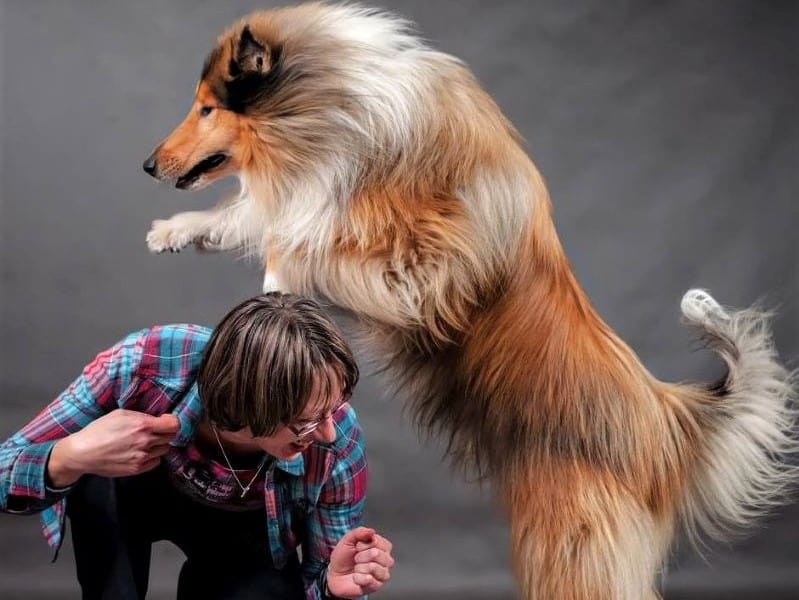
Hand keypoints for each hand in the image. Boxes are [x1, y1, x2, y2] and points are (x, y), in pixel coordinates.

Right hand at [47, 409, 178, 486]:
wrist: (82, 453)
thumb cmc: (98, 430)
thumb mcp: (120, 414)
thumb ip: (141, 416)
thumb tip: (155, 419)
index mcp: (143, 426)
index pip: (173, 425)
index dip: (171, 422)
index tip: (165, 421)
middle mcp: (146, 442)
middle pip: (170, 437)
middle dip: (165, 433)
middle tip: (156, 431)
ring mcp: (142, 457)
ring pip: (164, 450)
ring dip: (159, 445)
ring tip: (145, 442)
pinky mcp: (137, 469)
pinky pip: (155, 462)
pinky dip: (152, 457)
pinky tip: (141, 452)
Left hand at [327, 527, 393, 597]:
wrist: (335, 575)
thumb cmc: (343, 557)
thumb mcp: (347, 540)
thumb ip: (359, 532)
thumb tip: (371, 531)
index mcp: (381, 546)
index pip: (377, 541)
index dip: (363, 544)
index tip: (357, 547)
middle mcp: (385, 559)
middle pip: (376, 554)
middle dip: (361, 556)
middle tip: (356, 559)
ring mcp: (382, 573)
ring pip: (373, 567)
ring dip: (359, 567)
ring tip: (356, 568)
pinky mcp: (377, 585)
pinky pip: (369, 580)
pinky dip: (358, 578)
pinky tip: (356, 577)